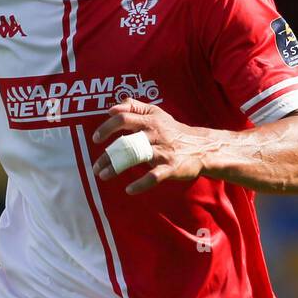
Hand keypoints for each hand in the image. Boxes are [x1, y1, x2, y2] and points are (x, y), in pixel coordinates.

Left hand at [91, 98, 209, 194]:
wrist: (202, 147)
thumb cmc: (173, 131)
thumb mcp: (156, 113)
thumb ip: (134, 107)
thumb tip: (111, 108)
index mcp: (150, 120)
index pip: (123, 119)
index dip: (106, 127)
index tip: (95, 139)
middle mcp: (155, 134)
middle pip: (125, 140)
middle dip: (107, 154)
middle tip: (96, 166)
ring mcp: (163, 151)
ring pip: (136, 157)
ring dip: (117, 167)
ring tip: (103, 175)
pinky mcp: (171, 167)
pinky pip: (154, 177)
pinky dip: (140, 184)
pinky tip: (129, 190)